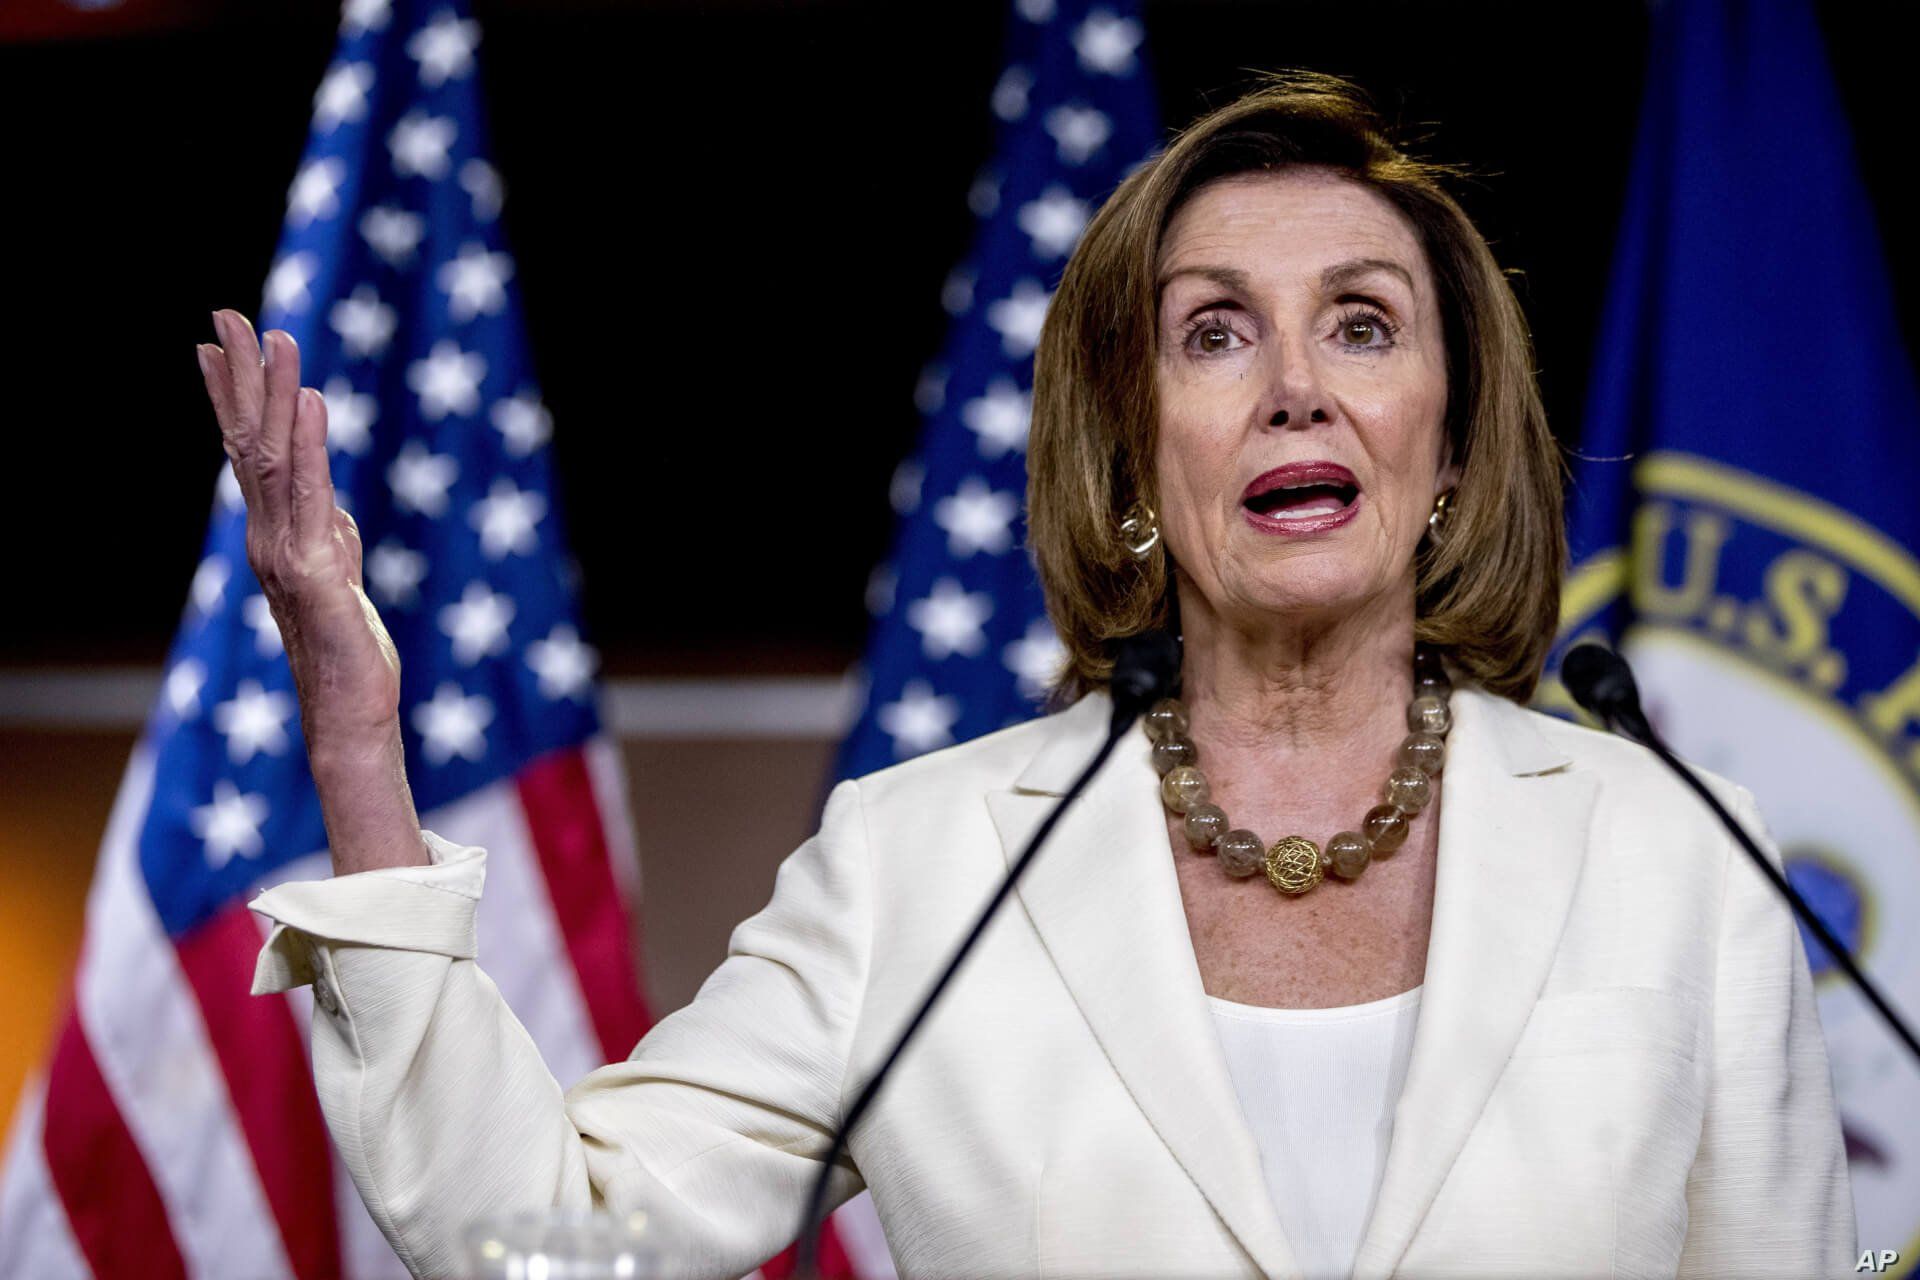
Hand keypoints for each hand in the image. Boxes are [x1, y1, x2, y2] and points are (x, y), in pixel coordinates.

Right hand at [198, 310, 426, 871]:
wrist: (352, 715)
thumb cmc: (351, 654)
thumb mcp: (343, 580)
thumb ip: (333, 538)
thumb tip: (332, 505)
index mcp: (275, 535)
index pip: (246, 453)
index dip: (231, 397)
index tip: (214, 342)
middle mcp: (269, 538)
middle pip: (246, 442)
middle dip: (239, 376)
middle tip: (226, 312)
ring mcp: (286, 554)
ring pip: (272, 459)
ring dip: (273, 395)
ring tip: (274, 336)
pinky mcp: (316, 573)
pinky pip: (311, 498)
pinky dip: (310, 446)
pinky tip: (309, 401)